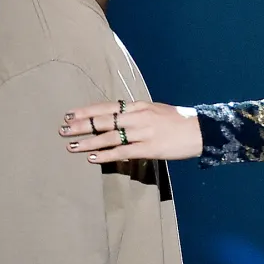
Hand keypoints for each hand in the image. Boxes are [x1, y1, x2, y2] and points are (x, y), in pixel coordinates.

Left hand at [59, 101, 202, 162]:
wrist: (200, 130)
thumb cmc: (178, 121)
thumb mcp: (156, 110)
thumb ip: (137, 114)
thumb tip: (119, 119)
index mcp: (139, 106)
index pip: (107, 107)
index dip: (86, 111)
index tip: (69, 114)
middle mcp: (138, 117)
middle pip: (103, 120)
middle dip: (81, 125)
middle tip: (62, 130)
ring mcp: (143, 132)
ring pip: (109, 137)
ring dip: (88, 142)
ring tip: (71, 146)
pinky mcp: (149, 148)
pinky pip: (123, 152)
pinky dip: (107, 155)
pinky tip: (93, 158)